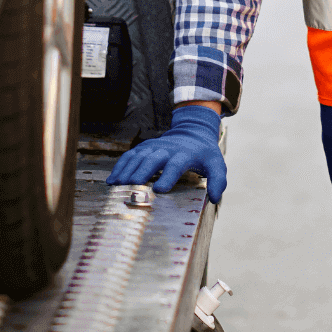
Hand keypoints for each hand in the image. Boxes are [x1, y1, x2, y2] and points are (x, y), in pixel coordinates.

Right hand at [105, 104, 227, 203]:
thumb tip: (215, 199)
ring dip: (128, 170)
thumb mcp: (216, 165)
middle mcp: (167, 149)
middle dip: (142, 172)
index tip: (159, 190)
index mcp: (185, 154)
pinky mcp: (145, 148)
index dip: (168, 176)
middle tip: (132, 186)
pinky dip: (120, 167)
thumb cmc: (204, 154)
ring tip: (117, 186)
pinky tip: (112, 180)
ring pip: (138, 157)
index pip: (176, 164)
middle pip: (153, 159)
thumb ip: (218, 181)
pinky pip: (130, 156)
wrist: (192, 132)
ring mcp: (154, 147)